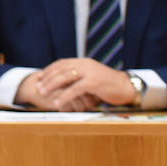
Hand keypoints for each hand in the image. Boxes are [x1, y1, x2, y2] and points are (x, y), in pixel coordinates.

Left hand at [21, 58, 135, 110]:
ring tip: (43, 93)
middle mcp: (86, 65)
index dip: (49, 70)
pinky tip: (58, 103)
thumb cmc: (112, 85)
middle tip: (38, 87)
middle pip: (61, 69)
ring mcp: (90, 73)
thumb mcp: (95, 76)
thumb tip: (69, 81)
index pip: (62, 63)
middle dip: (47, 78)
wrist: (128, 87)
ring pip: (65, 77)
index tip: (39, 77)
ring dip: (51, 86)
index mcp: (85, 62)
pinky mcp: (94, 83)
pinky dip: (64, 96)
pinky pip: (74, 89)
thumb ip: (83, 76)